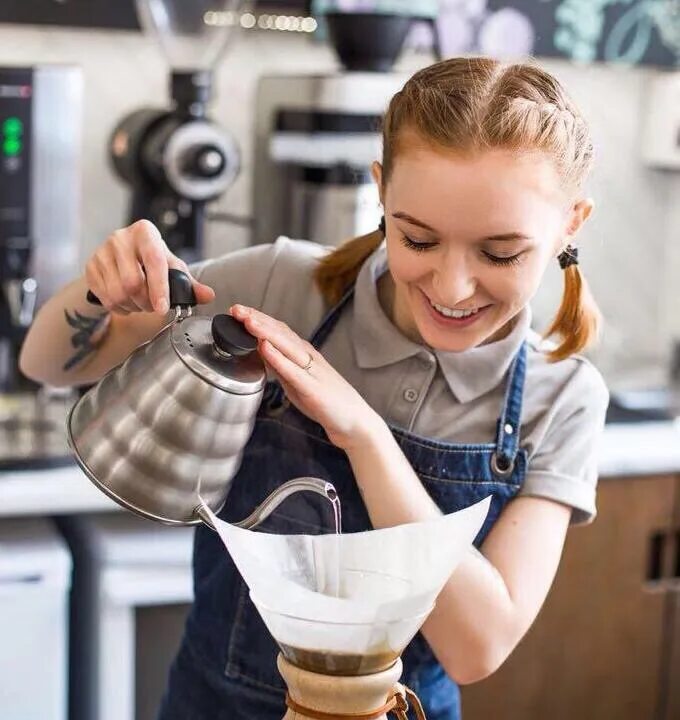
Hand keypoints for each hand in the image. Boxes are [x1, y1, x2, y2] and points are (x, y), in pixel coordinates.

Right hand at [85, 219, 214, 314]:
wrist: (120, 258)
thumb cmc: (150, 261)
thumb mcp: (171, 267)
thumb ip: (190, 283)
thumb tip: (208, 295)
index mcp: (145, 232)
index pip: (154, 261)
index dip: (159, 288)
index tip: (162, 308)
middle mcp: (120, 238)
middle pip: (133, 282)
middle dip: (146, 302)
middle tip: (153, 305)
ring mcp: (101, 252)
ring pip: (118, 293)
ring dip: (133, 306)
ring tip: (141, 303)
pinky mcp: (90, 267)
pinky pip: (106, 298)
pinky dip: (120, 308)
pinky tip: (127, 302)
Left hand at [230, 304, 383, 450]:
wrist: (355, 421)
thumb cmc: (326, 402)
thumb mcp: (297, 382)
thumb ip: (280, 367)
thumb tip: (260, 353)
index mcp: (303, 354)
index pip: (278, 331)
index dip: (258, 319)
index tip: (238, 311)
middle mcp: (308, 357)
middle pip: (280, 333)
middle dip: (257, 319)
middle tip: (236, 309)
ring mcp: (312, 371)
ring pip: (286, 346)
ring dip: (265, 332)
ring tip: (247, 321)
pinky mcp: (313, 388)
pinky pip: (293, 370)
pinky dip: (278, 357)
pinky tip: (264, 348)